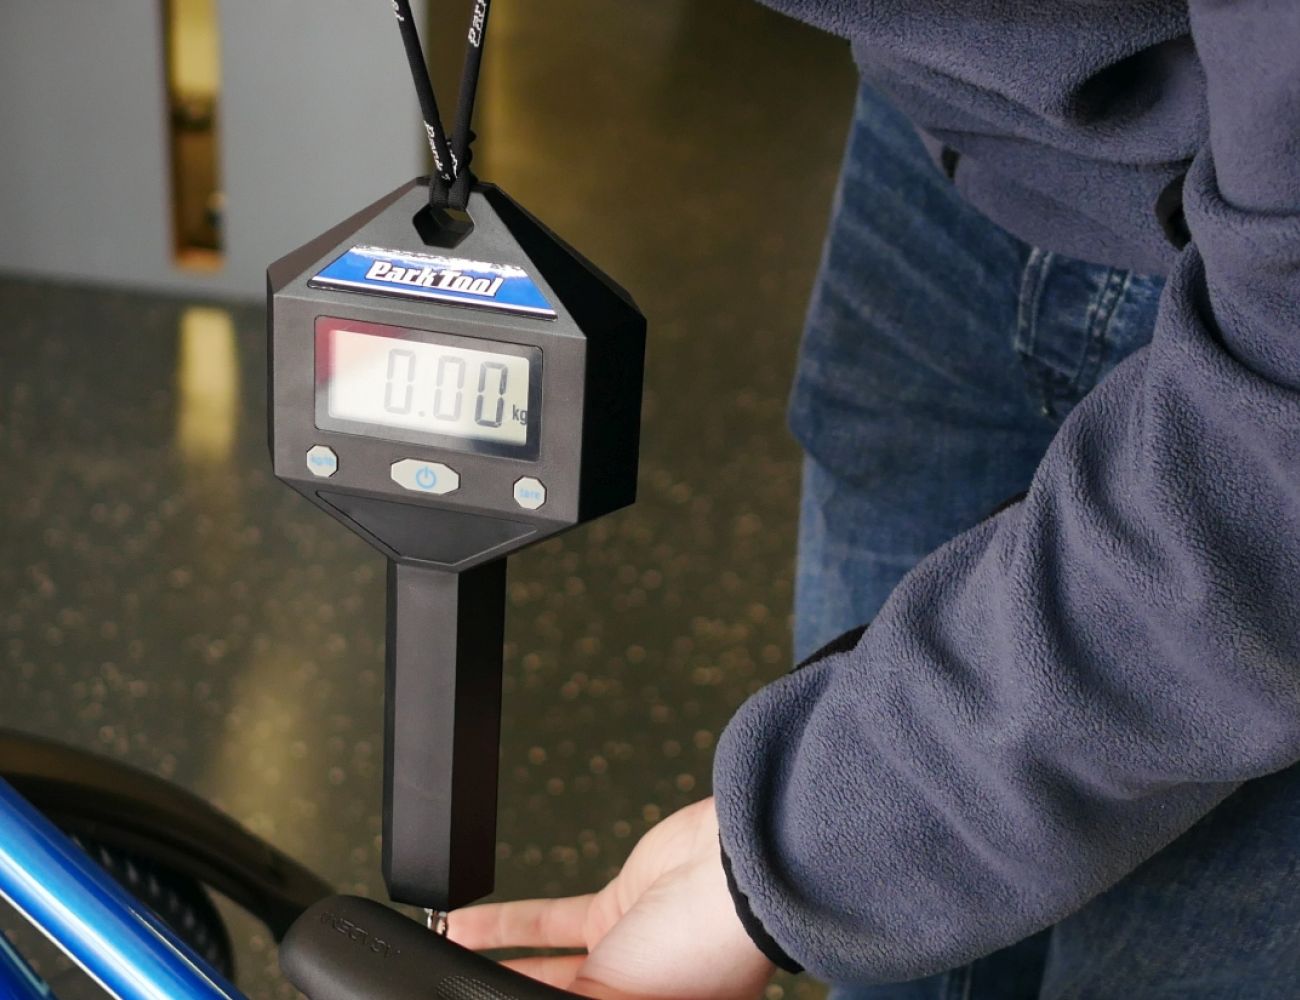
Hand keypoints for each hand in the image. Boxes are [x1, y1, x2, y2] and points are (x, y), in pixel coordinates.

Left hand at [448, 797, 775, 999]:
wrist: (732, 870)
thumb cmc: (702, 951)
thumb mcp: (624, 998)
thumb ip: (570, 996)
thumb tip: (517, 992)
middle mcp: (642, 993)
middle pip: (558, 998)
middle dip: (507, 991)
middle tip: (463, 987)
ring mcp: (626, 951)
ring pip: (545, 967)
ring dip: (493, 963)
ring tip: (447, 959)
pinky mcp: (614, 906)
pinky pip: (549, 924)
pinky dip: (504, 926)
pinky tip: (464, 929)